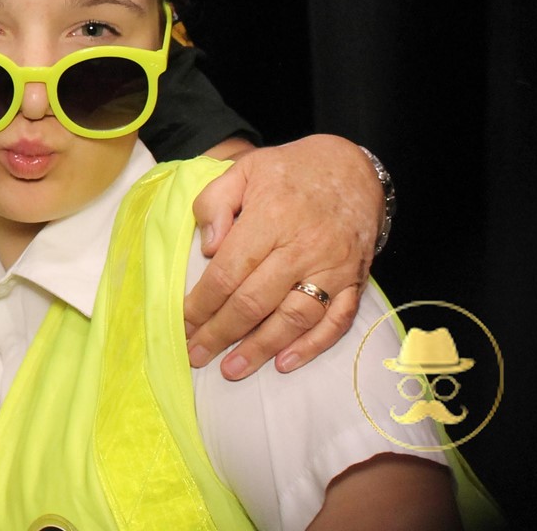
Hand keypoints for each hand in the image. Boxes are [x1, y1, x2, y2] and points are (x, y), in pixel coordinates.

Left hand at [184, 134, 381, 378]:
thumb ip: (215, 203)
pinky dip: (312, 346)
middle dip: (222, 334)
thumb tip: (207, 249)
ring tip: (233, 369)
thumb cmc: (289, 170)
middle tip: (196, 356)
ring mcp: (333, 268)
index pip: (228, 273)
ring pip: (295, 318)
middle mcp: (303, 248)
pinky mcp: (355, 280)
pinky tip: (286, 363)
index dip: (202, 304)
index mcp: (270, 219)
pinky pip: (337, 321)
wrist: (352, 167)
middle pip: (256, 302)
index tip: (181, 325)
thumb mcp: (243, 169)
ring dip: (262, 348)